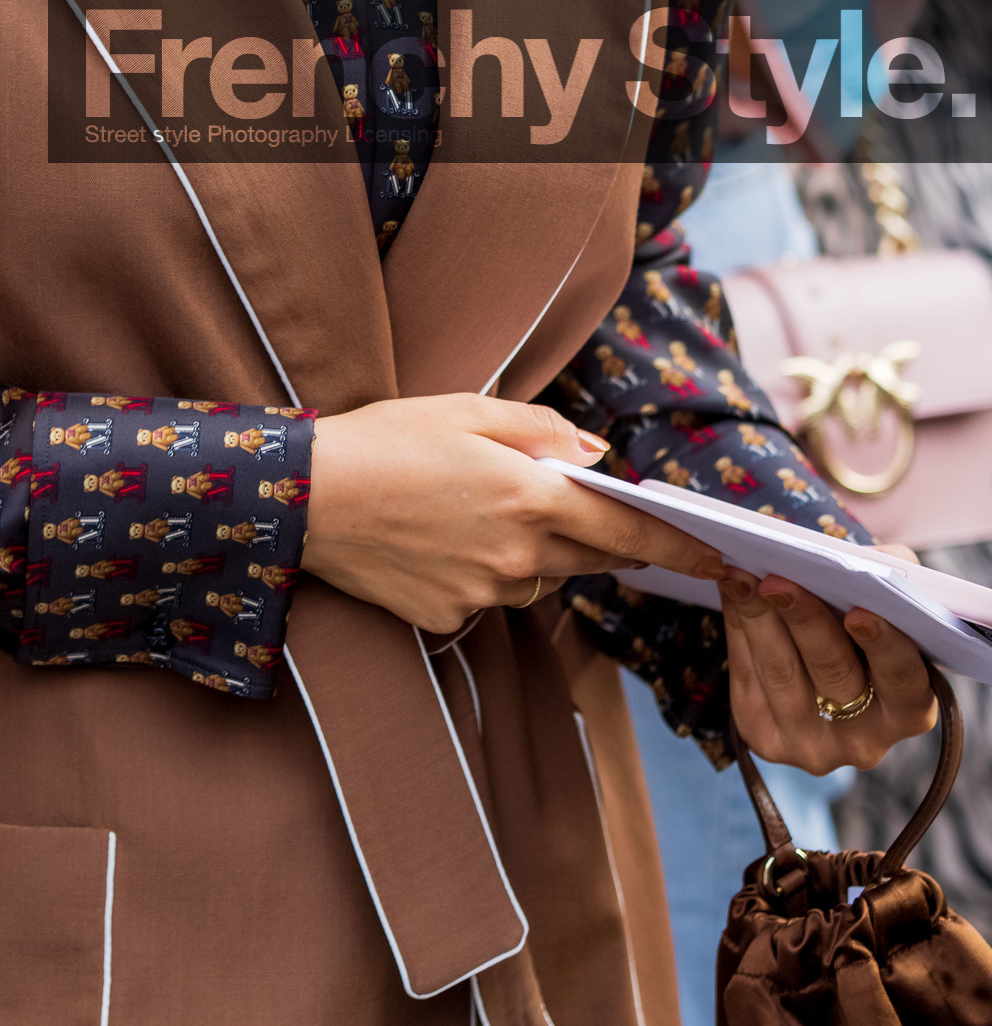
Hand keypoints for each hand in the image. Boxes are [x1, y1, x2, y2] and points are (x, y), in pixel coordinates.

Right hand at [306, 393, 725, 632]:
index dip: (679, 548)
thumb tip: (599, 460)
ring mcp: (483, 591)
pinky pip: (489, 596)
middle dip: (591, 537)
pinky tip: (436, 539)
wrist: (304, 497)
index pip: (628, 532)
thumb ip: (545, 431)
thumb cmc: (384, 438)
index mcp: (530, 495)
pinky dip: (480, 571)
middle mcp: (517, 553)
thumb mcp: (467, 409)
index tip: (720, 559)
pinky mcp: (448, 616)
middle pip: (586, 557)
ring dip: (529, 550)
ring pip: (536, 577)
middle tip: (566, 509)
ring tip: (468, 510)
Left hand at [721, 569, 937, 771]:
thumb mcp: (891, 608)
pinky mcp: (765, 738)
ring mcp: (811, 746)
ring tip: (741, 577)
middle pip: (833, 673)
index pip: (903, 681)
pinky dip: (738, 628)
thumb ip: (894, 583)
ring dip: (758, 619)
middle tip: (777, 580)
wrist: (821, 672)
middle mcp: (864, 742)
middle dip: (804, 620)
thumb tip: (867, 561)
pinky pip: (747, 677)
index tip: (858, 612)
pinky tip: (732, 592)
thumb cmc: (864, 633)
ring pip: (781, 676)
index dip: (883, 647)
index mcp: (909, 712)